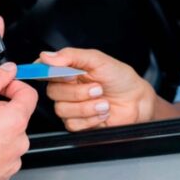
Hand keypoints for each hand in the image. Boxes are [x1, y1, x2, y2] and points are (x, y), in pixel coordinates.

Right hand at [40, 48, 156, 130]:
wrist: (137, 101)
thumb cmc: (119, 78)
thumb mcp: (97, 60)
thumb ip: (71, 56)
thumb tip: (46, 56)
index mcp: (66, 70)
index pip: (43, 70)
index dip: (47, 73)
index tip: (66, 75)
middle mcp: (66, 88)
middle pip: (52, 92)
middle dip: (78, 92)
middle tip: (97, 88)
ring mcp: (71, 106)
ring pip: (62, 109)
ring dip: (87, 107)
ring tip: (103, 102)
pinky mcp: (78, 123)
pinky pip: (72, 124)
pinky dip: (90, 119)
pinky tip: (102, 112)